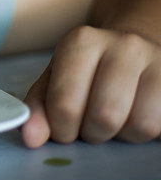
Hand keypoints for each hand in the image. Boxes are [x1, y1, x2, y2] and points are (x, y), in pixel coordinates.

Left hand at [21, 25, 160, 146]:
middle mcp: (122, 44)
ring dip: (123, 135)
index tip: (64, 128)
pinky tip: (134, 116)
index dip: (62, 129)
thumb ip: (38, 108)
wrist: (130, 50)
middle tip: (90, 125)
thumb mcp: (55, 80)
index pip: (65, 104)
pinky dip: (146, 133)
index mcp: (82, 42)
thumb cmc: (87, 71)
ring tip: (115, 120)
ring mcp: (156, 59)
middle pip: (104, 117)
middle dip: (93, 133)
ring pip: (140, 124)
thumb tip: (31, 138)